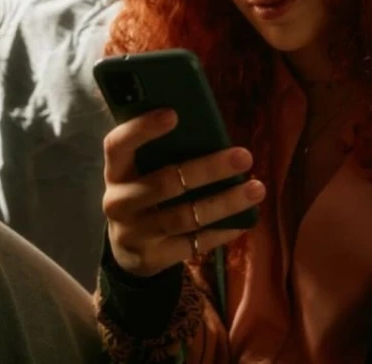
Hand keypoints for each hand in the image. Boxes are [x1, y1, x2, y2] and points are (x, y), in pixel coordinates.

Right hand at [101, 109, 266, 277]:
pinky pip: (193, 243)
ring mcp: (134, 233)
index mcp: (116, 171)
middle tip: (244, 156)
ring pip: (184, 216)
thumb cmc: (144, 194)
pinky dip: (222, 231)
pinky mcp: (153, 258)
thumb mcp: (141, 173)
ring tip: (256, 188)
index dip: (142, 129)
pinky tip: (245, 219)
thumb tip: (210, 131)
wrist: (127, 251)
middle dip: (208, 169)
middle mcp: (119, 202)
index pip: (118, 145)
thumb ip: (162, 154)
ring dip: (224, 202)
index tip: (173, 114)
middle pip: (164, 183)